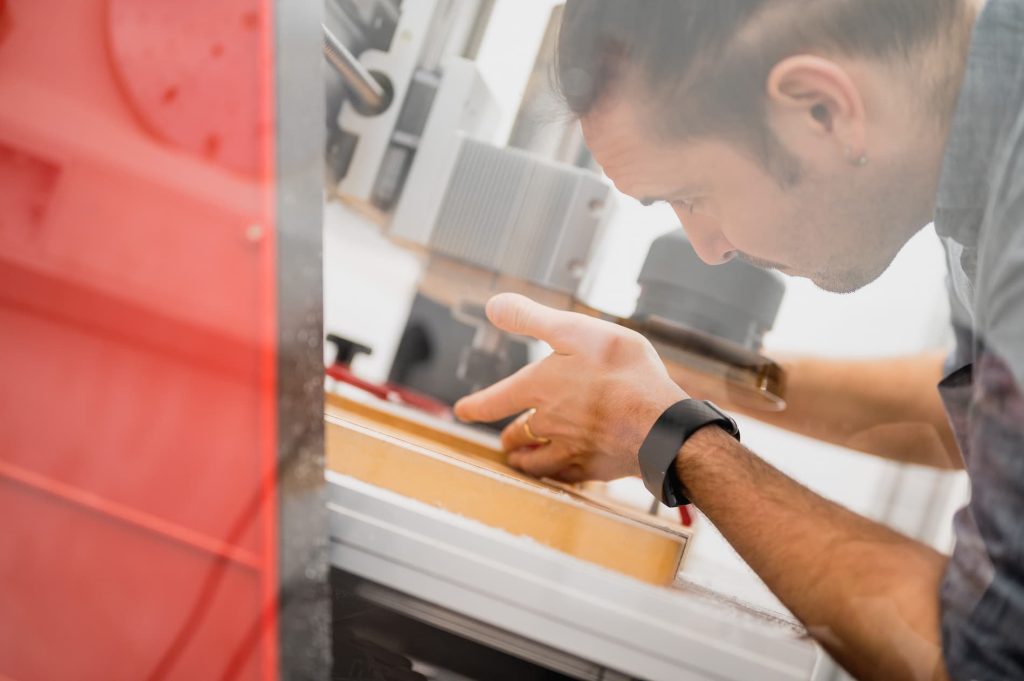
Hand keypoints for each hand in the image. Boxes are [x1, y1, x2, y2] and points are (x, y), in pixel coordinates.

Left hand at [453, 293, 686, 481]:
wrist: (660, 423)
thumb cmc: (622, 372)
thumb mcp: (575, 330)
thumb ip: (532, 318)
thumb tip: (493, 305)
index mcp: (540, 387)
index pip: (497, 399)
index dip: (476, 405)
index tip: (462, 410)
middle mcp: (548, 422)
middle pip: (517, 434)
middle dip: (508, 436)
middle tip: (504, 439)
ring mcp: (570, 449)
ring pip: (536, 460)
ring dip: (524, 459)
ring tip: (519, 459)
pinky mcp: (594, 469)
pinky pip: (563, 476)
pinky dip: (554, 474)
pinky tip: (557, 472)